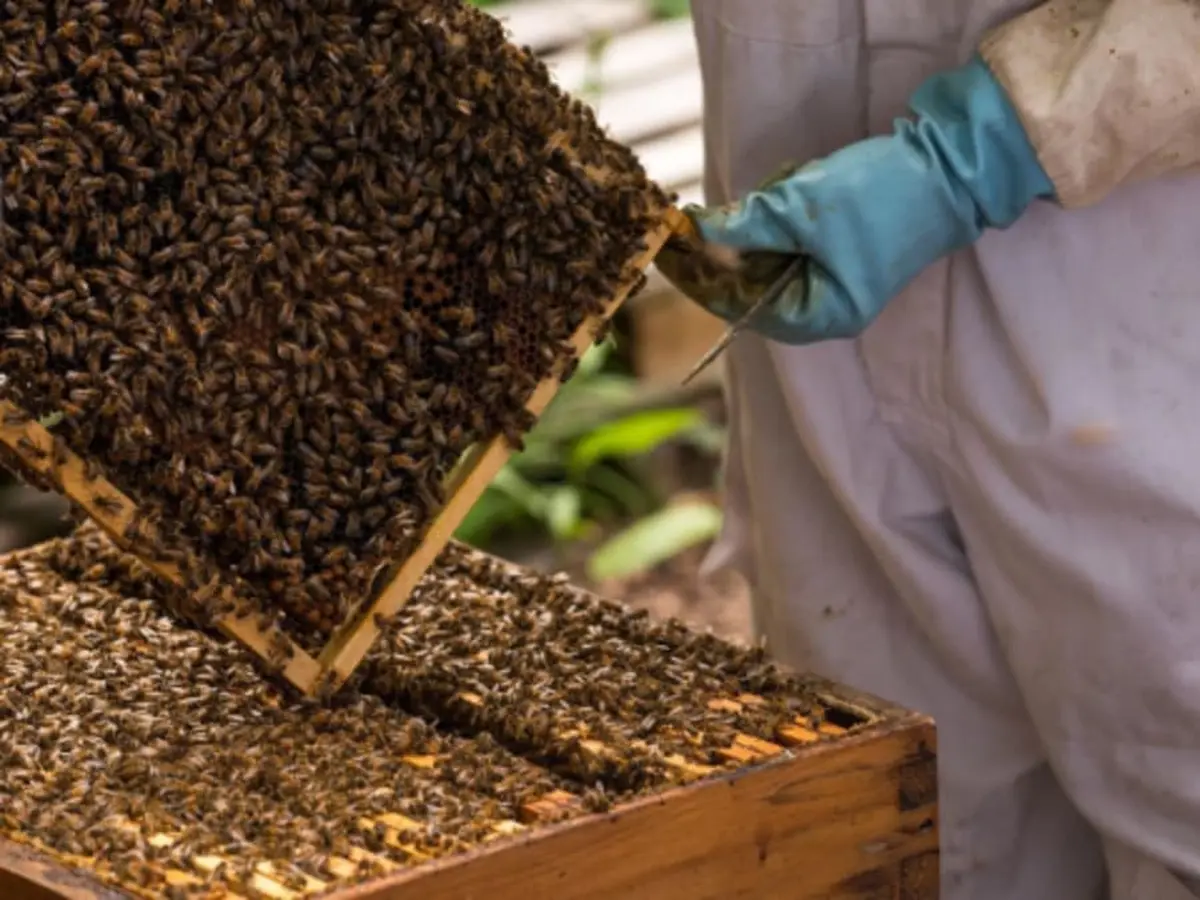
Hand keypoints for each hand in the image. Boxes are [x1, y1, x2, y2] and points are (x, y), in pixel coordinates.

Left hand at [656, 55, 1055, 344]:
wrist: (949, 166)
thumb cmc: (881, 196)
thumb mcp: (801, 209)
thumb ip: (744, 227)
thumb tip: (696, 234)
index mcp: (820, 316)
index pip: (739, 307)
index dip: (699, 277)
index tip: (667, 250)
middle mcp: (826, 308)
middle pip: (751, 283)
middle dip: (735, 242)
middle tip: (710, 211)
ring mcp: (834, 279)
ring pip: (769, 255)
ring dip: (766, 219)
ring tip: (789, 186)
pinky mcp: (840, 250)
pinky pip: (792, 238)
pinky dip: (786, 213)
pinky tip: (799, 185)